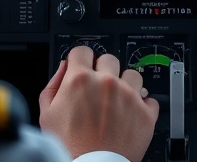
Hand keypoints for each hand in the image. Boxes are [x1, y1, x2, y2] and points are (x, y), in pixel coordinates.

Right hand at [39, 46, 158, 161]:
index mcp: (80, 79)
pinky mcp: (145, 113)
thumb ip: (53, 84)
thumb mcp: (47, 114)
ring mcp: (129, 96)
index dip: (80, 59)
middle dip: (103, 70)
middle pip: (109, 59)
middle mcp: (107, 82)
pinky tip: (131, 114)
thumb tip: (64, 68)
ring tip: (117, 102)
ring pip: (132, 74)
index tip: (83, 66)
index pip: (83, 50)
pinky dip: (142, 105)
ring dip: (126, 84)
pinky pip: (150, 99)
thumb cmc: (69, 146)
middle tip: (99, 89)